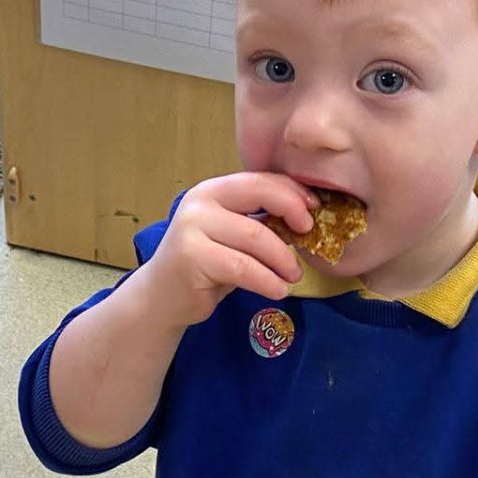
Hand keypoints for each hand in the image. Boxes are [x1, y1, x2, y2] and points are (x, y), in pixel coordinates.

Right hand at [129, 172, 317, 326]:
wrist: (163, 297)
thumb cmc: (206, 265)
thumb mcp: (234, 237)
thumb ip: (260, 221)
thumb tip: (307, 216)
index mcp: (213, 190)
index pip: (260, 179)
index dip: (292, 191)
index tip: (315, 210)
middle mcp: (200, 201)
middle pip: (259, 195)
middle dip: (292, 213)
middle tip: (309, 237)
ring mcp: (192, 227)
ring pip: (256, 237)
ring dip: (283, 259)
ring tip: (293, 276)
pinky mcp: (192, 257)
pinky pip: (243, 267)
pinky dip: (267, 281)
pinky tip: (278, 290)